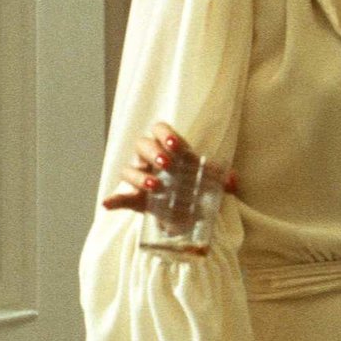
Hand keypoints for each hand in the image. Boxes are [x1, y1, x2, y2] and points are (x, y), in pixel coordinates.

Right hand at [100, 122, 238, 211]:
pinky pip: (120, 197)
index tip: (176, 146)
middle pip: (142, 144)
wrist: (190, 210)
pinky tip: (109, 203)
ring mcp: (141, 179)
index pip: (160, 130)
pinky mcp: (135, 199)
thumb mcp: (212, 181)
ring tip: (156, 187)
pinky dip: (114, 200)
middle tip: (167, 165)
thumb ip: (223, 180)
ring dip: (139, 176)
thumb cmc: (198, 185)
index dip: (165, 134)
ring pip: (129, 169)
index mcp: (170, 149)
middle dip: (153, 152)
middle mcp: (151, 159)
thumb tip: (232, 181)